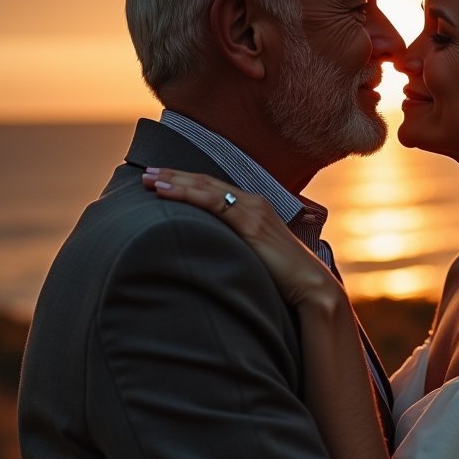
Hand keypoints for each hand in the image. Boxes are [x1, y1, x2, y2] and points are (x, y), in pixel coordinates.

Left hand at [142, 168, 341, 308]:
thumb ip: (240, 248)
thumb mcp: (258, 257)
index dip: (188, 181)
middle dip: (175, 176)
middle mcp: (254, 202)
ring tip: (148, 180)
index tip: (163, 179)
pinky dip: (184, 193)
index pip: (216, 188)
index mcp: (256, 208)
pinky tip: (164, 192)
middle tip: (147, 173)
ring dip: (174, 181)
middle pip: (206, 182)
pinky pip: (210, 201)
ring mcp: (252, 210)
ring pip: (205, 187)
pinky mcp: (249, 222)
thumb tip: (219, 256)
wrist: (311, 286)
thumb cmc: (286, 279)